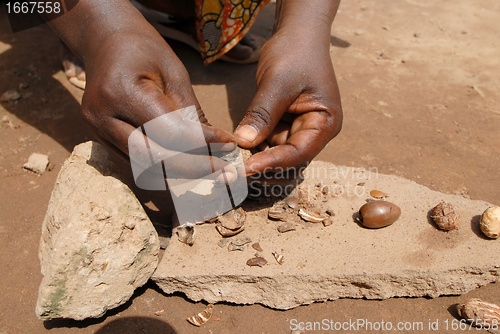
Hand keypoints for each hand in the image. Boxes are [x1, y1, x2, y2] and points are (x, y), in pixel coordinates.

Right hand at [80, 28, 237, 180]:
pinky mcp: (100, 140)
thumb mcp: (175, 73)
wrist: (104, 41)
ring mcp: (98, 132)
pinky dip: (164, 168)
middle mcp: (104, 117)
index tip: (230, 145)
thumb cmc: (144, 50)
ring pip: (146, 168)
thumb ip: (191, 111)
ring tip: (212, 170)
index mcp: (123, 92)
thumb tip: (216, 146)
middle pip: (156, 159)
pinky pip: (137, 164)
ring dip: (182, 174)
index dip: (205, 143)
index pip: (171, 132)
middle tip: (226, 171)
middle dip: (196, 168)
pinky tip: (189, 165)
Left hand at [234, 28, 342, 179]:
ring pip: (277, 156)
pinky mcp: (283, 126)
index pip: (299, 152)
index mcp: (325, 123)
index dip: (273, 162)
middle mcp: (314, 132)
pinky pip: (268, 144)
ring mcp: (298, 130)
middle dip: (265, 167)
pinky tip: (237, 148)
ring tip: (233, 160)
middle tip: (236, 169)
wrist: (298, 35)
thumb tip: (244, 142)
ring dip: (257, 159)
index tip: (247, 168)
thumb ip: (262, 113)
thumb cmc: (295, 53)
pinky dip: (254, 148)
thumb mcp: (277, 82)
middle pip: (290, 161)